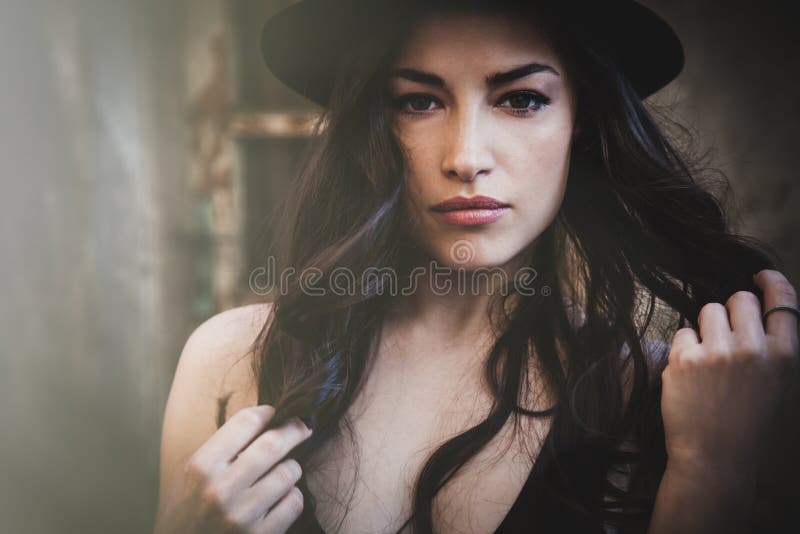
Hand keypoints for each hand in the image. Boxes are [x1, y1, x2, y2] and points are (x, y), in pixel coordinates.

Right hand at [155, 405, 312, 533]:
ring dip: (292, 468)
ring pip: (288, 473)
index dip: (267, 412)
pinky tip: (282, 498)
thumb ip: (223, 448)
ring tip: (283, 471)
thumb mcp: (193, 475)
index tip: (276, 411)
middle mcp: (220, 490)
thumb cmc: (190, 510)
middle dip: (294, 430)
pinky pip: (294, 503)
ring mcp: (240, 516)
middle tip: (302, 426)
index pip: (245, 423)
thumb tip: (267, 417)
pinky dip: (293, 496)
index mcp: (201, 467)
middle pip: (272, 444)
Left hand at [660, 269, 798, 475]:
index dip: (772, 282)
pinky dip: (685, 348)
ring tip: (709, 360)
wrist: (716, 459)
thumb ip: (770, 348)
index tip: (760, 276)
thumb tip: (751, 312)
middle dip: (731, 311)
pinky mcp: (684, 359)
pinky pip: (683, 332)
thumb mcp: (777, 385)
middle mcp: (753, 350)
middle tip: (726, 336)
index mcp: (784, 357)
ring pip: (708, 310)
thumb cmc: (747, 424)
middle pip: (740, 299)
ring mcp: (717, 352)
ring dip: (707, 328)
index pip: (784, 302)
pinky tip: (691, 374)